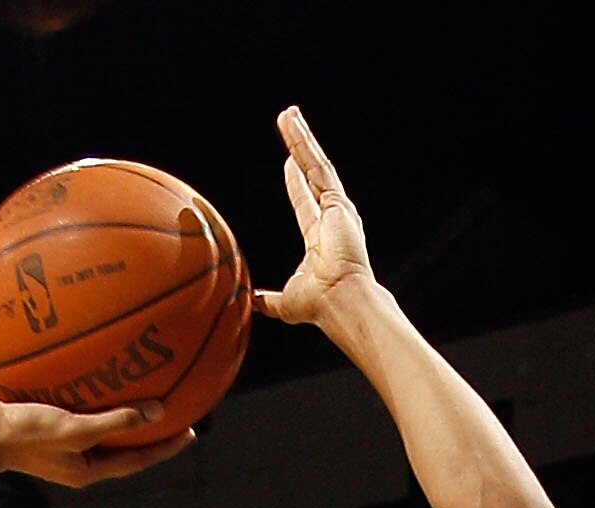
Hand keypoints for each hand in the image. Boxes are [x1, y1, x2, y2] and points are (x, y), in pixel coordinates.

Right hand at [0, 397, 193, 488]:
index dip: (166, 446)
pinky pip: (80, 411)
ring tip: (142, 392)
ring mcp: (62, 446)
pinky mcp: (46, 428)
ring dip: (123, 413)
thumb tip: (156, 412)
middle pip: (123, 445)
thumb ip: (116, 420)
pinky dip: (93, 398)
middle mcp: (79, 461)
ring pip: (102, 428)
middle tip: (174, 412)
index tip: (190, 431)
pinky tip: (94, 374)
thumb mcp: (75, 428)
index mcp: (89, 470)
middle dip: (149, 430)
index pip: (138, 459)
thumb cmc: (26, 434)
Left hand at [254, 107, 376, 333]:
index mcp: (321, 239)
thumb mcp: (286, 302)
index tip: (288, 166)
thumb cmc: (319, 306)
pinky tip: (293, 124)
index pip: (305, 203)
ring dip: (300, 138)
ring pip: (314, 164)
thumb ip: (270, 300)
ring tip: (288, 114)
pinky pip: (317, 165)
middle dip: (300, 150)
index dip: (296, 185)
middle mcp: (332, 219)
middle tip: (291, 126)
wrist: (341, 302)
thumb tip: (253, 302)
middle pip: (311, 175)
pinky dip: (304, 143)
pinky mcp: (337, 200)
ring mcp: (337, 207)